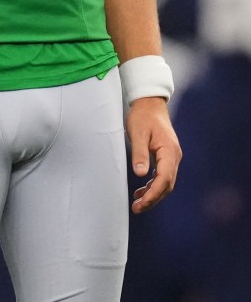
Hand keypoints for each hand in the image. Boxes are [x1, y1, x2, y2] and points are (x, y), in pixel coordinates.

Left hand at [125, 96, 181, 213]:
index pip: (164, 179)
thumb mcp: (138, 133)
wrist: (149, 103)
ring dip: (153, 194)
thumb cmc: (142, 116)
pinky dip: (153, 185)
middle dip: (153, 198)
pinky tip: (142, 190)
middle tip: (136, 208)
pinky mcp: (166, 156)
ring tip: (137, 203)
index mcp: (169, 151)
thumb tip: (141, 175)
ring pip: (165, 182)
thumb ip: (139, 153)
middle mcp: (174, 156)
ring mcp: (171, 156)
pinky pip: (162, 175)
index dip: (153, 194)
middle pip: (167, 184)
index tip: (141, 204)